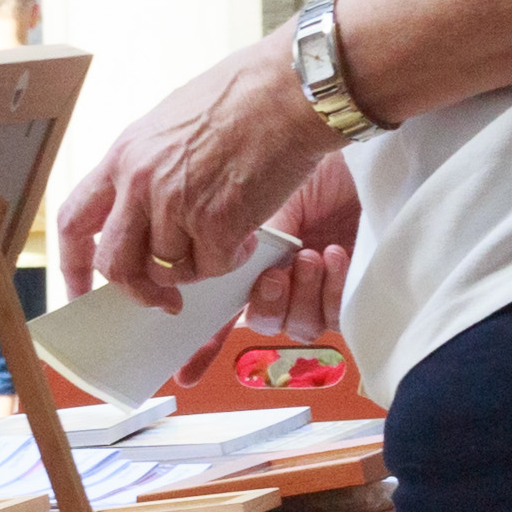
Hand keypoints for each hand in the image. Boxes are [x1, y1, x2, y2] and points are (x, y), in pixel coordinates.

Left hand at [54, 36, 343, 312]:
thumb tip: (145, 213)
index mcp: (122, 156)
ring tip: (227, 237)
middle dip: (137, 290)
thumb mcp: (170, 124)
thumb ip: (148, 168)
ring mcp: (174, 204)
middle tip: (162, 299)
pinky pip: (212, 267)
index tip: (82, 289)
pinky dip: (231, 260)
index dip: (73, 264)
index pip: (73, 221)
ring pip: (167, 271)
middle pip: (114, 263)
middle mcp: (139, 182)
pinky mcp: (216, 222)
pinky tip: (248, 232)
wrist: (292, 88)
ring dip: (197, 267)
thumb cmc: (243, 98)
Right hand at [189, 153, 363, 380]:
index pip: (213, 311)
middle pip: (254, 323)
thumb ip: (207, 236)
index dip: (199, 345)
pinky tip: (330, 255)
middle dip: (263, 304)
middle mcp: (274, 276)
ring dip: (293, 293)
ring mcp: (310, 286)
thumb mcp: (238, 196)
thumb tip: (166, 263)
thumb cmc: (283, 153)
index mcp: (238, 257)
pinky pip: (326, 317)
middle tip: (268, 277)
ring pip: (288, 326)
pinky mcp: (345, 291)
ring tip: (304, 255)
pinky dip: (326, 287)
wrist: (333, 136)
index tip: (184, 376)